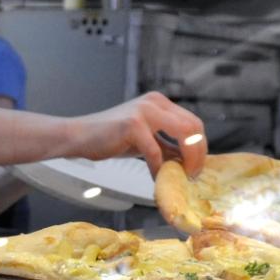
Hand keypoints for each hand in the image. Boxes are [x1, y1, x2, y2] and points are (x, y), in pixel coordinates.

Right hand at [62, 92, 206, 175]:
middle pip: (194, 127)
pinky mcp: (133, 125)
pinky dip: (158, 168)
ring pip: (183, 134)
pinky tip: (155, 177)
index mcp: (160, 102)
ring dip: (186, 159)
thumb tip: (188, 162)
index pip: (193, 122)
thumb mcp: (145, 140)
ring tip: (180, 176)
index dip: (200, 147)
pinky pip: (155, 151)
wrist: (79, 136)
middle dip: (198, 154)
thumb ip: (166, 146)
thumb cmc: (110, 139)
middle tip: (192, 174)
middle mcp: (155, 102)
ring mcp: (144, 111)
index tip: (196, 167)